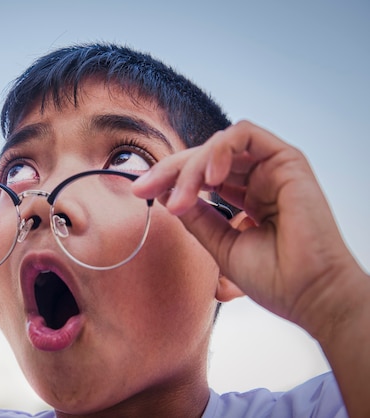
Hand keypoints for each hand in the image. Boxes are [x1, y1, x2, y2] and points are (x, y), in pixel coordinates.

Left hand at [132, 121, 364, 330]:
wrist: (310, 295)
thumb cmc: (274, 278)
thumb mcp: (221, 244)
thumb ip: (198, 217)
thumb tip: (168, 195)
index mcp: (245, 198)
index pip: (200, 177)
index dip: (167, 179)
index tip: (139, 191)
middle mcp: (257, 179)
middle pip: (203, 157)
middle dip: (169, 170)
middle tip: (144, 187)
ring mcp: (271, 168)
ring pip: (218, 145)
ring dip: (191, 166)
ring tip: (180, 198)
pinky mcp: (286, 159)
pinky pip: (245, 134)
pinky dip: (220, 150)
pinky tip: (209, 178)